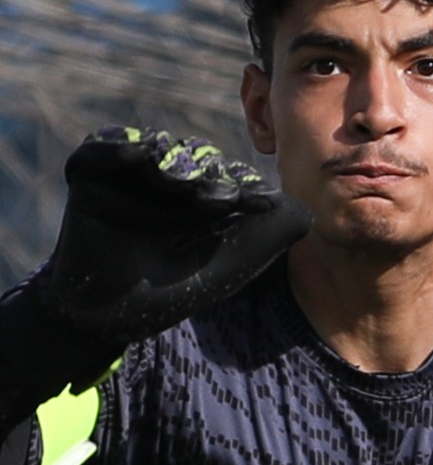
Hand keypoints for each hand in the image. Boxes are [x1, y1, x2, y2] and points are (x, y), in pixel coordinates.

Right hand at [45, 127, 311, 341]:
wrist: (114, 313)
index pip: (228, 178)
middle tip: (219, 196)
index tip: (258, 202)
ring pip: (156, 154)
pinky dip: (118, 151)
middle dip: (208, 177)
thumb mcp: (232, 261)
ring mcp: (133, 170)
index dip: (243, 188)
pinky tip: (137, 156)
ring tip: (180, 180)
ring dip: (170, 164)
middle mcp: (172, 175)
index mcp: (207, 189)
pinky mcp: (92, 170)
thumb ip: (271, 234)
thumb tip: (309, 211)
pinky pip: (102, 152)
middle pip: (193, 162)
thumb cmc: (179, 287)